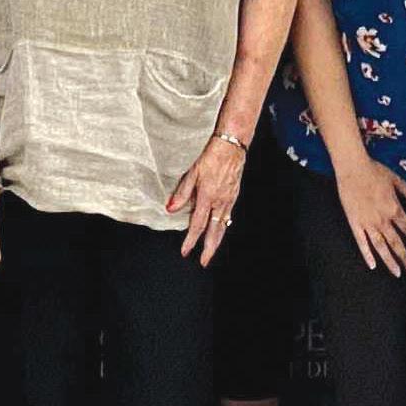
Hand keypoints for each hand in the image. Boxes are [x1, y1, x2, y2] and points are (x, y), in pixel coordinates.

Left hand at [165, 135, 249, 264]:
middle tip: (204, 261)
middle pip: (214, 231)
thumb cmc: (211, 154)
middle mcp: (220, 201)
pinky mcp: (234, 194)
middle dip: (209, 249)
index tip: (185, 251)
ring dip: (217, 240)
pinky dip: (224, 226)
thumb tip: (171, 208)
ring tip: (212, 250)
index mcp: (207, 196)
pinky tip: (221, 229)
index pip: (197, 224)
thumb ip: (182, 192)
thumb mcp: (192, 171)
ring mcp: (229, 199)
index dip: (190, 240)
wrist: (232, 144)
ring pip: (223, 225)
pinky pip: (228, 215)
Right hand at [332, 154, 405, 275]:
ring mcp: (368, 223)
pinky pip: (362, 243)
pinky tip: (372, 265)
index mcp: (394, 209)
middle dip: (405, 257)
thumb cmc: (374, 171)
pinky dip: (367, 255)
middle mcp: (383, 220)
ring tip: (396, 272)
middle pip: (396, 243)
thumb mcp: (397, 180)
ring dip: (390, 261)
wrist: (353, 168)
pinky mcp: (355, 223)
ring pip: (381, 247)